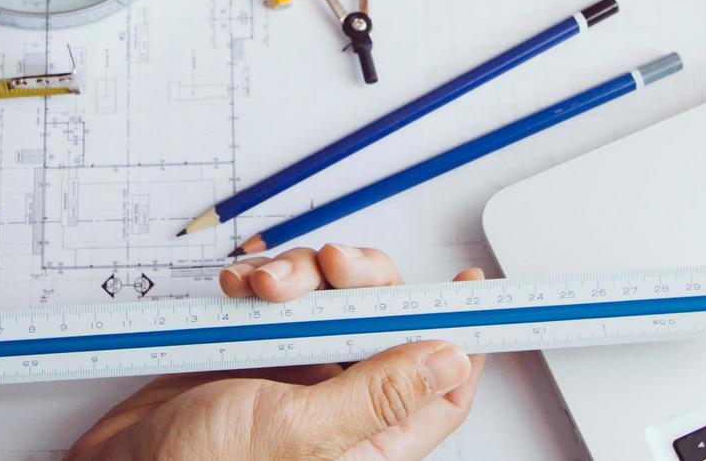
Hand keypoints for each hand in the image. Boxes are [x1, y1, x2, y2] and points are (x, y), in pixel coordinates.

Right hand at [69, 245, 486, 460]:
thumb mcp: (297, 434)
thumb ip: (375, 395)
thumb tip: (448, 359)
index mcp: (369, 441)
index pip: (442, 388)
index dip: (459, 335)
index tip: (467, 285)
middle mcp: (339, 405)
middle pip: (383, 323)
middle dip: (360, 281)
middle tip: (333, 264)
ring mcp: (296, 374)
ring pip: (329, 302)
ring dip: (300, 277)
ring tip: (263, 286)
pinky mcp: (254, 351)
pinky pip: (276, 299)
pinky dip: (259, 281)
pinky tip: (238, 288)